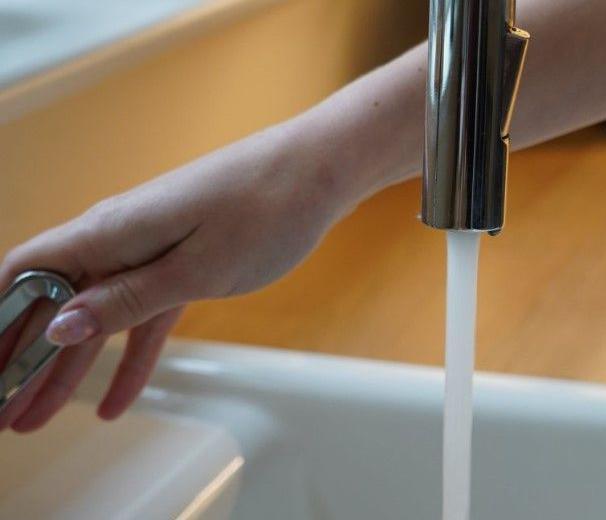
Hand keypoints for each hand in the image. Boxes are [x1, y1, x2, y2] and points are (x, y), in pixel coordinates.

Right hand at [0, 121, 360, 431]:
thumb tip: (59, 327)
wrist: (317, 173)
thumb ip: (127, 300)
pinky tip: (116, 398)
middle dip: (23, 358)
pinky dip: (129, 357)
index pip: (25, 274)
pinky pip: (143, 315)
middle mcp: (121, 236)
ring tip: (37, 415)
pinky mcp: (182, 260)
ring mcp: (151, 248)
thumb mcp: (197, 268)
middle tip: (4, 412)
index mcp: (111, 230)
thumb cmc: (265, 206)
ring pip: (97, 316)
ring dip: (67, 367)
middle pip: (54, 303)